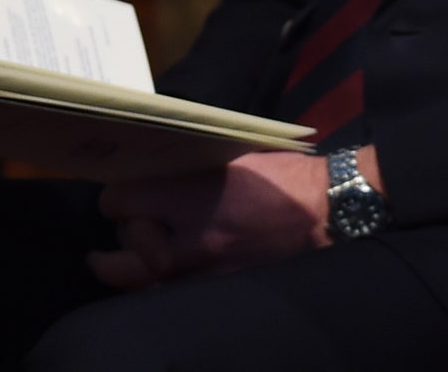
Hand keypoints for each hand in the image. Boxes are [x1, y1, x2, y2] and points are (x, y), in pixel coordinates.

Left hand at [88, 149, 339, 288]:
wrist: (329, 211)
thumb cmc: (286, 176)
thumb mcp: (235, 156)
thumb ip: (190, 167)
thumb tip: (156, 168)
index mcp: (194, 197)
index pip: (119, 201)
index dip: (117, 194)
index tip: (126, 191)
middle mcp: (191, 240)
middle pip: (123, 245)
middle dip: (125, 231)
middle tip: (131, 222)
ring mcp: (203, 271)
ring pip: (140, 277)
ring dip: (134, 263)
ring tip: (129, 254)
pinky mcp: (217, 288)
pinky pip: (169, 291)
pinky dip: (160, 281)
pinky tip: (163, 271)